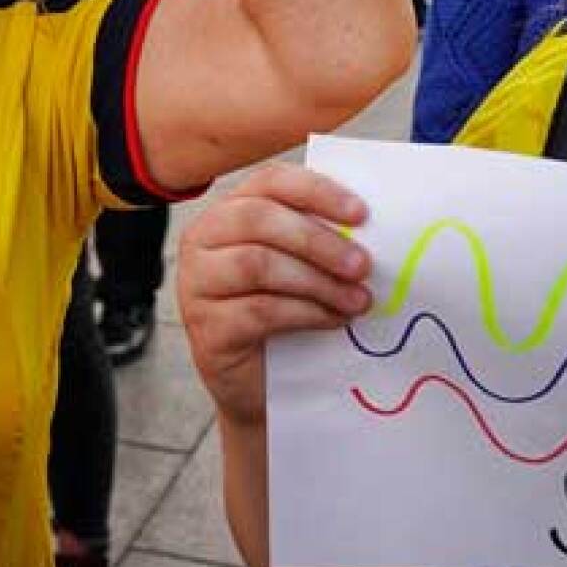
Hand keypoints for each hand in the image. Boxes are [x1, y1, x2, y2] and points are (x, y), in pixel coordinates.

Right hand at [177, 165, 371, 426]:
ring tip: (357, 300)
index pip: (268, 182)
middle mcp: (203, 240)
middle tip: (363, 265)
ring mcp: (197, 284)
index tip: (360, 214)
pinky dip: (306, 313)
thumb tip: (369, 228)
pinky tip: (333, 320)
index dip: (315, 192)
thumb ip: (321, 240)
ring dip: (317, 281)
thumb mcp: (302, 267)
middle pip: (258, 219)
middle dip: (318, 241)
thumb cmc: (286, 315)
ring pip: (257, 263)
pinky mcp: (205, 327)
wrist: (262, 384)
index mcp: (229, 212)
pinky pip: (258, 310)